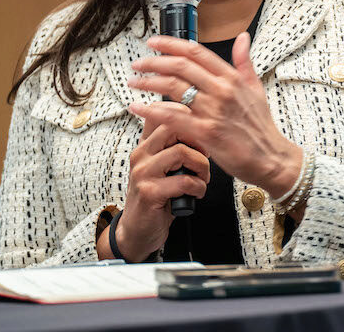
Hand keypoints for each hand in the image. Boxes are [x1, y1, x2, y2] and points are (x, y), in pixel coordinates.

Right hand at [113, 110, 208, 260]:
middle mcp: (141, 154)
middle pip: (173, 126)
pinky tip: (197, 192)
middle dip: (198, 139)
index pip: (162, 113)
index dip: (187, 116)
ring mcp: (142, 172)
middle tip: (205, 155)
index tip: (202, 131)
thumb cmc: (158, 197)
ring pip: (181, 152)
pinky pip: (184, 180)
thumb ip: (174, 146)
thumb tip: (200, 125)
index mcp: (146, 145)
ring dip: (201, 166)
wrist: (138, 230)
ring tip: (202, 177)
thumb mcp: (164, 167)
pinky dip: (198, 187)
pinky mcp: (149, 192)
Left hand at [126, 33, 303, 198]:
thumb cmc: (260, 125)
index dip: (171, 45)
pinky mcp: (205, 132)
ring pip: (173, 88)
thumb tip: (242, 37)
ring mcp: (213, 111)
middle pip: (181, 67)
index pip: (197, 53)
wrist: (269, 157)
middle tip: (138, 63)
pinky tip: (138, 107)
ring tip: (134, 82)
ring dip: (148, 83)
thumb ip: (244, 62)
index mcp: (232, 78)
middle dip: (154, 62)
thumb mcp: (256, 88)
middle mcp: (222, 90)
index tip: (154, 43)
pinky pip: (173, 117)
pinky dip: (152, 110)